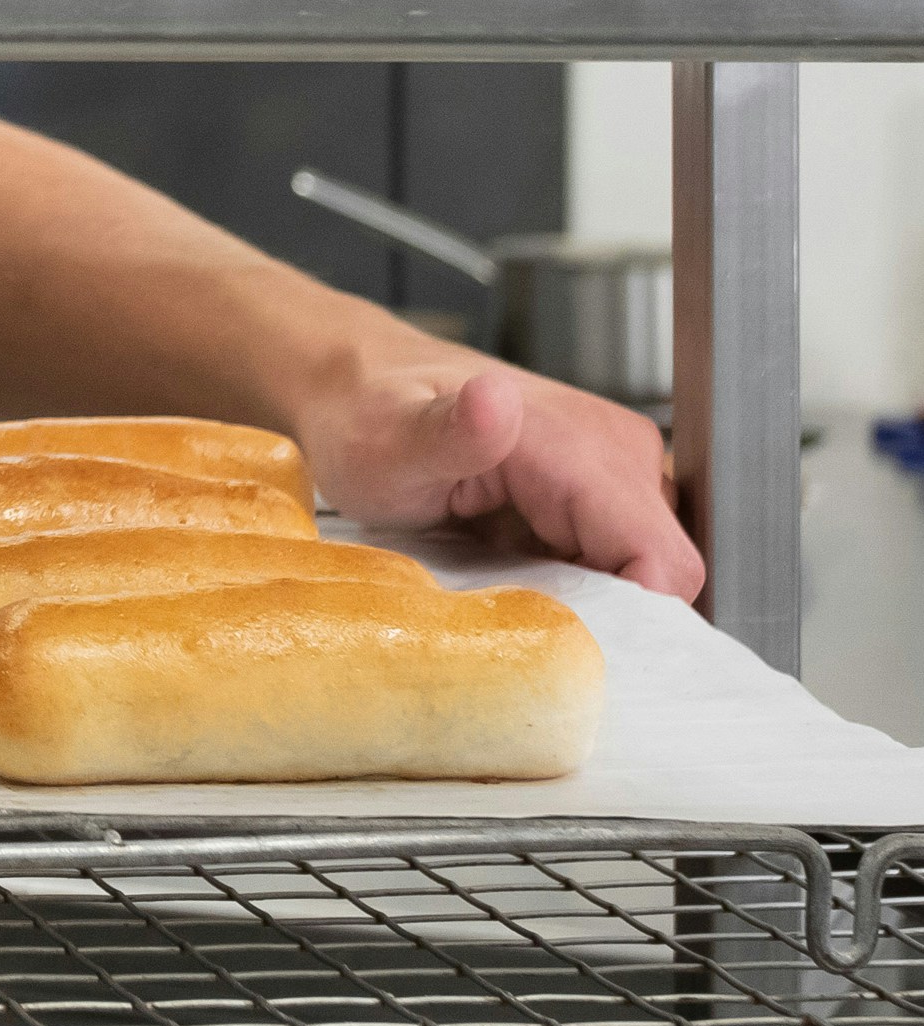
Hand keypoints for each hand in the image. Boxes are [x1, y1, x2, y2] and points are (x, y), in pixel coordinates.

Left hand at [296, 358, 701, 599]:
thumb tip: (494, 398)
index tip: (561, 635)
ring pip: (646, 570)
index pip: (666, 562)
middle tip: (513, 605)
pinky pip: (621, 558)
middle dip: (605, 610)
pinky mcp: (604, 488)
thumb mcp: (388, 441)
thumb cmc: (367, 420)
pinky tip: (516, 564)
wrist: (359, 391)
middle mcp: (616, 449)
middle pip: (662, 574)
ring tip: (506, 578)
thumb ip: (447, 431)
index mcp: (579, 442)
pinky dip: (577, 577)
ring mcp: (616, 467)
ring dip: (591, 594)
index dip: (629, 617)